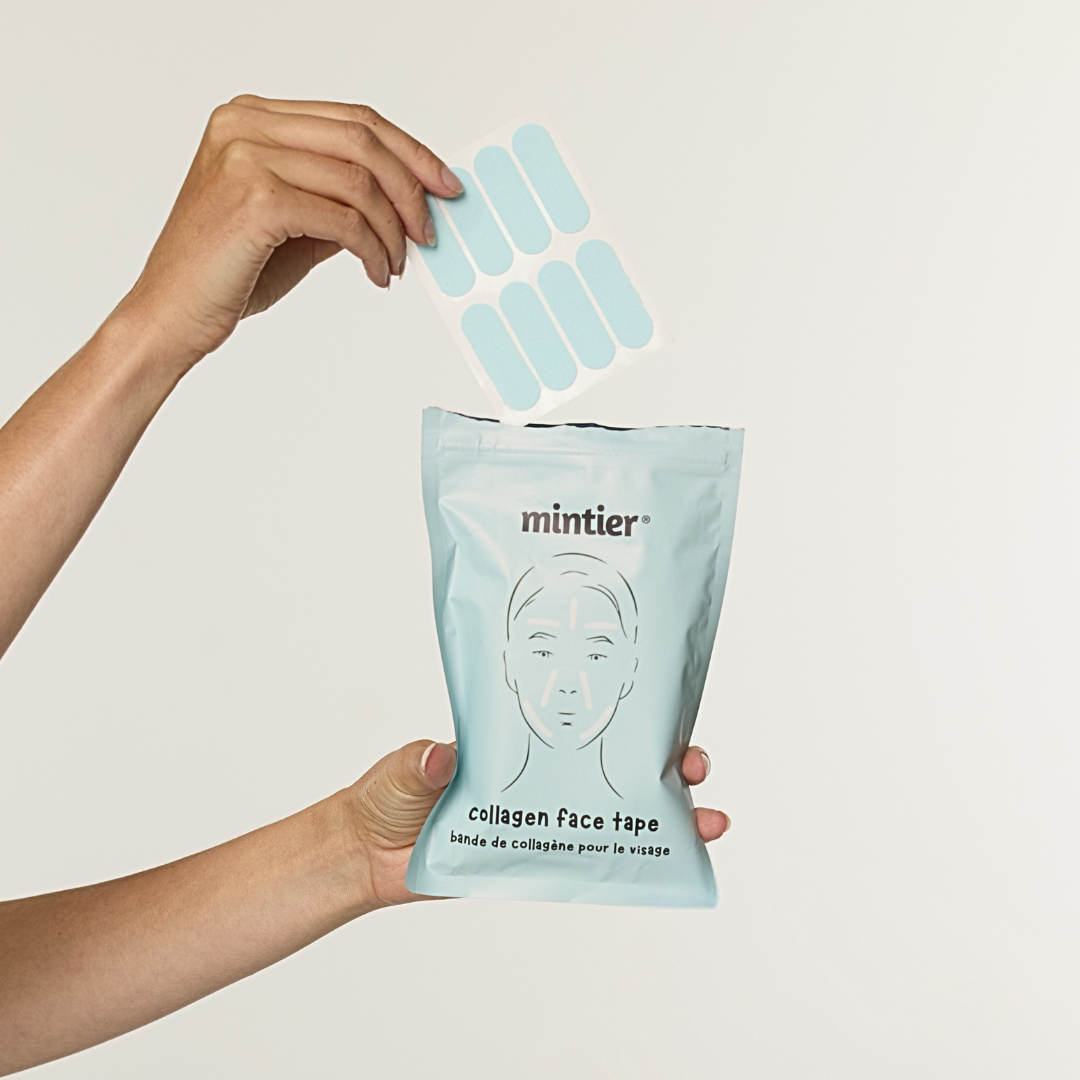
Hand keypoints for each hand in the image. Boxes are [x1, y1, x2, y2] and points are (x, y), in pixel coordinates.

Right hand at [118, 95, 462, 365]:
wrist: (170, 314)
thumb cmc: (226, 272)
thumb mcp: (294, 222)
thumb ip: (339, 199)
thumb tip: (404, 202)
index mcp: (251, 118)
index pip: (352, 119)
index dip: (408, 151)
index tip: (442, 184)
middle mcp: (245, 125)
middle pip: (362, 139)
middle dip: (411, 186)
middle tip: (430, 228)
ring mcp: (246, 156)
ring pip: (358, 180)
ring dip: (393, 228)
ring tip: (398, 262)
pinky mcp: (255, 198)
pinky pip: (344, 218)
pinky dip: (372, 249)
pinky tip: (377, 273)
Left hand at [346, 741, 730, 906]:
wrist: (368, 854)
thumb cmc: (389, 794)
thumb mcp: (406, 766)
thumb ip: (425, 762)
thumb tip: (443, 758)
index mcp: (521, 741)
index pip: (585, 720)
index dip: (630, 718)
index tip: (669, 714)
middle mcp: (542, 778)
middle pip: (617, 767)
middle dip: (667, 764)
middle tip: (693, 764)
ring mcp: (542, 821)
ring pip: (615, 817)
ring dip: (666, 819)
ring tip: (705, 824)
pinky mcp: (533, 862)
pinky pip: (586, 864)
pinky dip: (628, 865)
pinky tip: (663, 867)